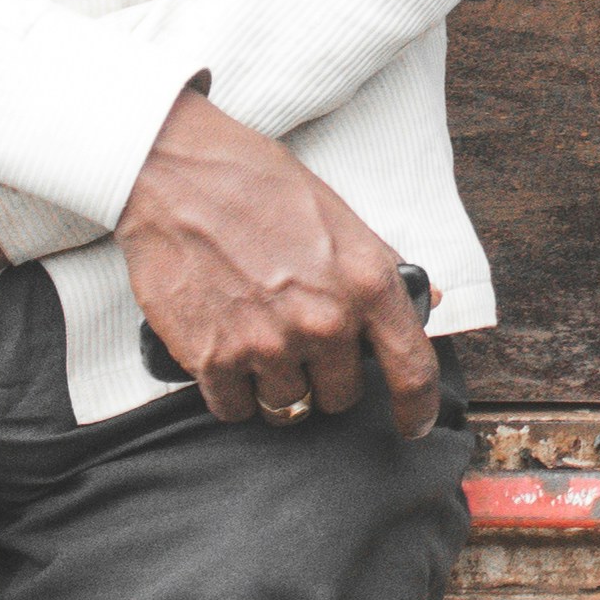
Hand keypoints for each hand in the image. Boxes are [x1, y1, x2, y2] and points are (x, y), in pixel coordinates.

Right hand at [119, 83, 440, 432]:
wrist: (173, 173)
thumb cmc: (257, 184)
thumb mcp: (338, 216)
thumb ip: (381, 266)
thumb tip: (425, 301)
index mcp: (365, 283)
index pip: (413, 370)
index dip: (418, 409)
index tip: (412, 425)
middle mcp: (323, 322)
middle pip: (341, 397)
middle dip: (326, 377)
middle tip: (301, 342)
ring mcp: (267, 345)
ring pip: (288, 407)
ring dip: (278, 386)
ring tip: (259, 344)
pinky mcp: (212, 358)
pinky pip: (235, 408)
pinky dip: (232, 391)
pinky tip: (226, 356)